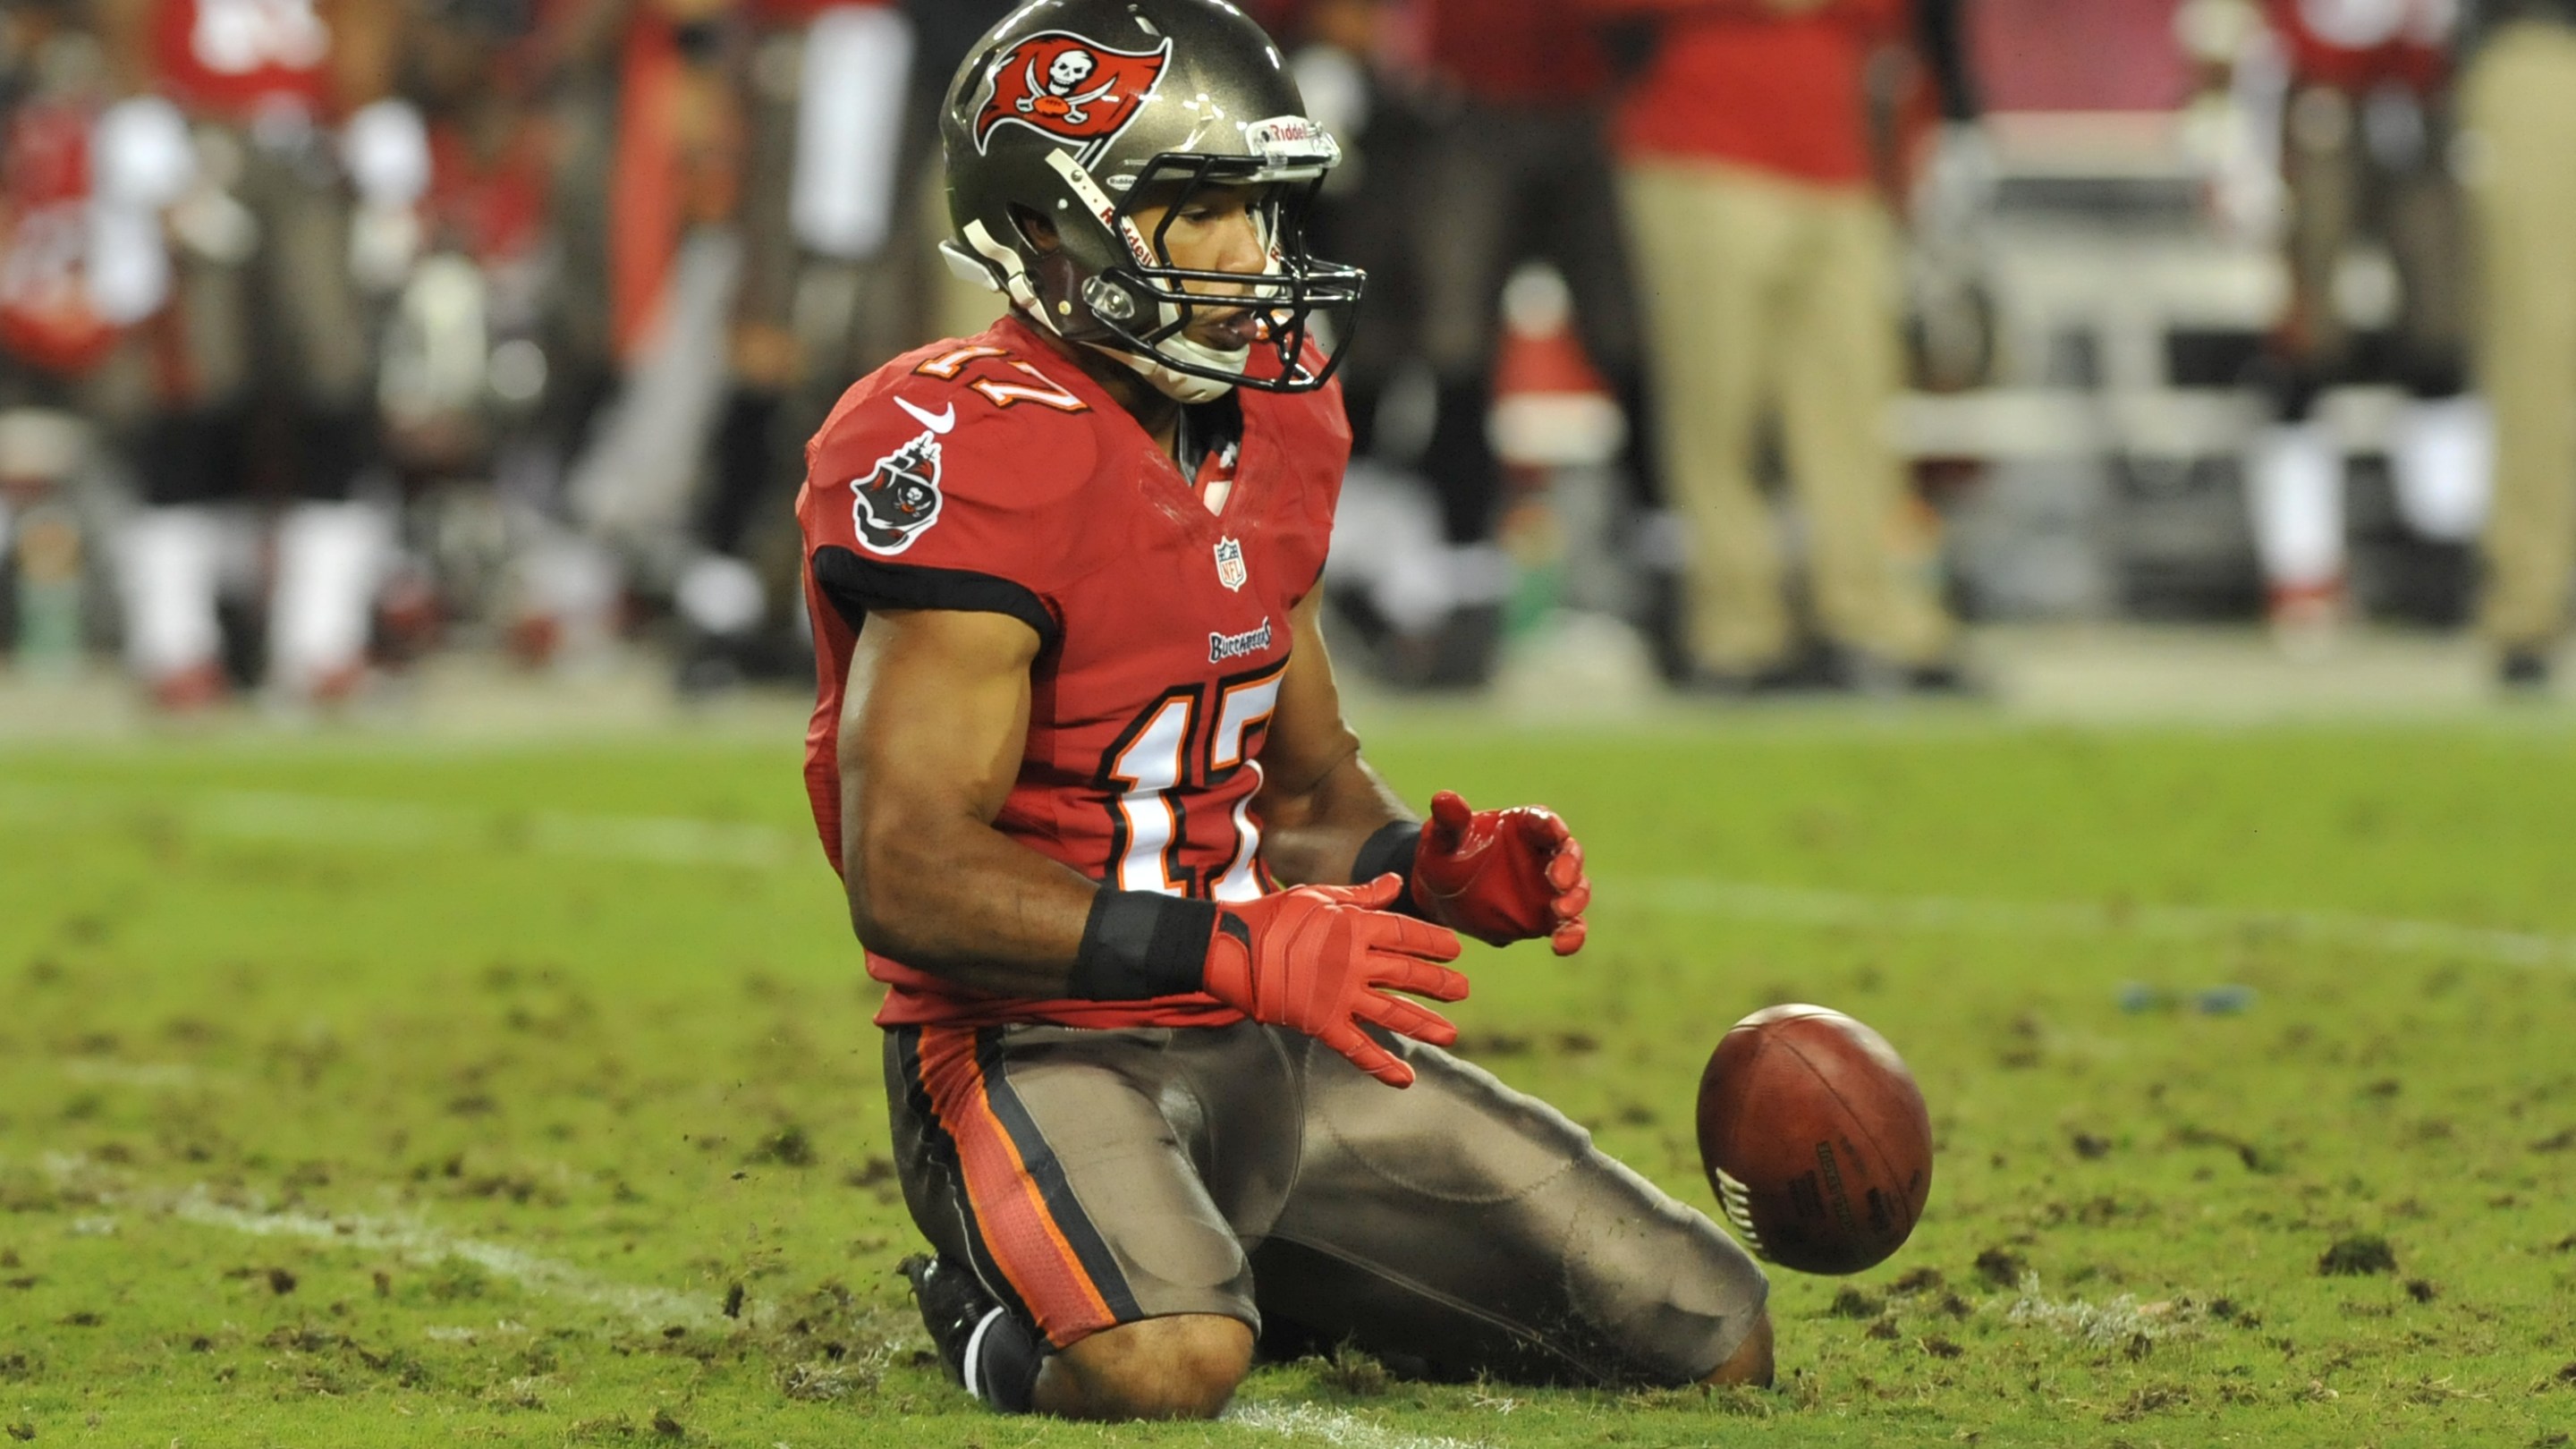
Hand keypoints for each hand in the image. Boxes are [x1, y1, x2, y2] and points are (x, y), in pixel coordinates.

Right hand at [1203, 876, 1466, 1087]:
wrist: (1229, 948)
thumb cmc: (1273, 915)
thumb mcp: (1319, 894)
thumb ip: (1363, 894)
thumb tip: (1397, 881)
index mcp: (1354, 926)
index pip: (1406, 933)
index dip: (1434, 941)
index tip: (1456, 950)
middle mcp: (1353, 961)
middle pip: (1407, 974)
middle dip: (1439, 984)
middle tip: (1463, 990)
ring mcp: (1339, 995)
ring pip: (1392, 1013)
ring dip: (1424, 1024)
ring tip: (1450, 1034)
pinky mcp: (1322, 1023)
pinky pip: (1357, 1048)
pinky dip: (1382, 1066)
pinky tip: (1406, 1079)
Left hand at [1411, 790, 1590, 954]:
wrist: (1442, 894)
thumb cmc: (1445, 854)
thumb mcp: (1441, 838)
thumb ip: (1449, 821)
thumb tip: (1445, 798)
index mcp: (1524, 826)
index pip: (1542, 821)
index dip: (1549, 825)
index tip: (1552, 832)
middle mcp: (1544, 853)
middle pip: (1569, 853)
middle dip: (1569, 865)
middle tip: (1557, 881)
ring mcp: (1549, 887)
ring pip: (1577, 889)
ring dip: (1575, 899)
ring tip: (1561, 911)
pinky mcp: (1547, 916)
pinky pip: (1569, 925)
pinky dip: (1572, 935)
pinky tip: (1561, 946)